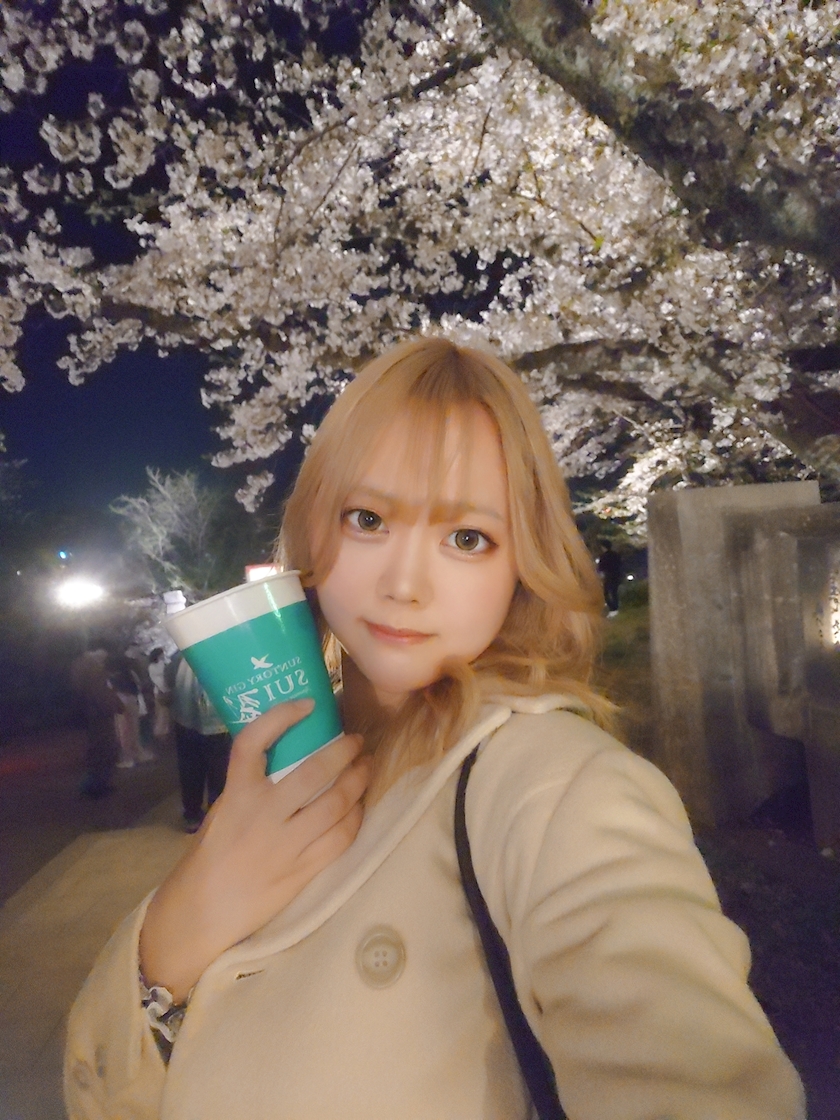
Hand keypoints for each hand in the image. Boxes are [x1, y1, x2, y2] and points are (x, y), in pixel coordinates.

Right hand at [140, 699, 369, 1001]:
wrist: (202, 911)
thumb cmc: (211, 856)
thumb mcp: (223, 810)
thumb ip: (252, 785)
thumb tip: (292, 755)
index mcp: (236, 794)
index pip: (255, 741)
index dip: (282, 716)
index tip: (308, 704)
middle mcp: (262, 814)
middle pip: (313, 771)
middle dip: (344, 750)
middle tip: (356, 741)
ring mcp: (285, 844)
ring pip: (335, 804)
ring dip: (358, 781)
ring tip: (366, 767)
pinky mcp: (302, 871)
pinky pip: (340, 839)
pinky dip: (355, 818)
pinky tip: (359, 808)